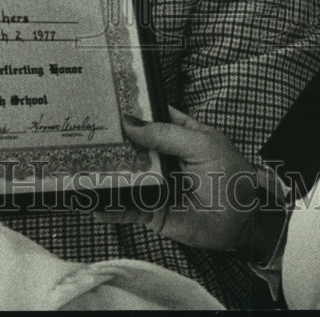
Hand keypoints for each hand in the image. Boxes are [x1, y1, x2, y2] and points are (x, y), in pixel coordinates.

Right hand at [94, 106, 262, 254]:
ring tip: (76, 165)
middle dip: (109, 140)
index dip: (130, 109)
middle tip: (80, 132)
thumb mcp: (200, 143)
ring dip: (104, 172)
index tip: (103, 100)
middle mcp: (162, 156)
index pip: (149, 116)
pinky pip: (126, 207)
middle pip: (130, 146)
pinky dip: (109, 206)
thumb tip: (129, 123)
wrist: (243, 219)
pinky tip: (90, 202)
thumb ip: (164, 134)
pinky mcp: (151, 210)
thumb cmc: (228, 172)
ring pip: (124, 175)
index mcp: (177, 132)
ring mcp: (154, 183)